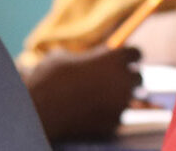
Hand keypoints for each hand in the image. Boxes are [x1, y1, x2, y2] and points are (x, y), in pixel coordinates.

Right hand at [24, 46, 141, 140]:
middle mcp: (124, 79)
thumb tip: (89, 55)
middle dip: (128, 77)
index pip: (136, 53)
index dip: (129, 56)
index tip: (124, 59)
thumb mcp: (61, 57)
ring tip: (102, 96)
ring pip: (129, 98)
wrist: (38, 112)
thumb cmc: (47, 79)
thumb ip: (82, 55)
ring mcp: (121, 102)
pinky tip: (93, 112)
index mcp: (115, 58)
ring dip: (120, 96)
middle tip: (116, 79)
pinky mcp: (114, 122)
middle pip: (138, 76)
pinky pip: (117, 116)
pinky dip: (109, 114)